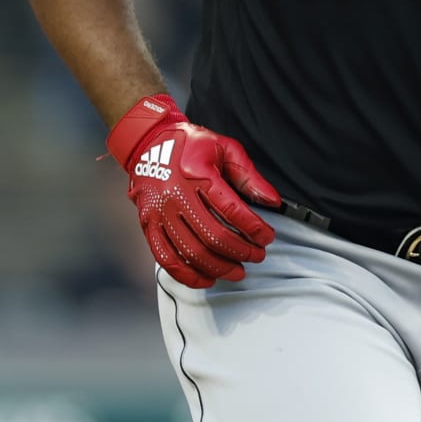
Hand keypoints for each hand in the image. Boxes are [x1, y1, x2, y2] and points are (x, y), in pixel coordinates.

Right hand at [106, 95, 280, 288]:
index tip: (267, 237)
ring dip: (218, 267)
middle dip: (240, 251)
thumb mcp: (226, 149)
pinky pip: (166, 259)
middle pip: (212, 235)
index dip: (254, 228)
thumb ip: (250, 176)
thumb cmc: (191, 145)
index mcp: (198, 174)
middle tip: (257, 256)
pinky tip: (207, 279)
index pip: (231, 209)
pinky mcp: (148, 225)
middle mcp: (176, 195)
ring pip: (191, 252)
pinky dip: (187, 275)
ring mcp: (160, 213)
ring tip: (238, 271)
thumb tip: (272, 201)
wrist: (149, 142)